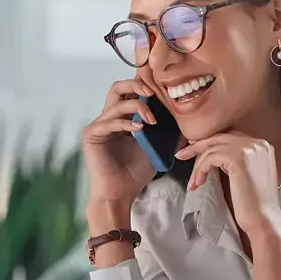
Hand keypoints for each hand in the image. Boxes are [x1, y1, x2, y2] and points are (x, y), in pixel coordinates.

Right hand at [82, 77, 160, 213]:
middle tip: (152, 93)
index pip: (130, 92)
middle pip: (118, 87)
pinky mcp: (92, 134)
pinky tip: (139, 128)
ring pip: (116, 102)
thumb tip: (188, 124)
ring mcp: (99, 125)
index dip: (144, 86)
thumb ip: (167, 134)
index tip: (162, 89)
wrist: (120, 194)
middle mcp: (108, 118)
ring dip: (137, 106)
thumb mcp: (156, 149)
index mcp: (122, 118)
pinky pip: (110, 121)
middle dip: (136, 85)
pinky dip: (126, 122)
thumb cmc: (135, 174)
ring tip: (152, 120)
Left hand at [175, 132, 280, 241]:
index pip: (229, 136)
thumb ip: (237, 160)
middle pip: (219, 137)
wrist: (263, 220)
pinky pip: (210, 158)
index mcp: (261, 146)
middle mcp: (256, 143)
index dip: (210, 143)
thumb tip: (214, 152)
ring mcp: (248, 149)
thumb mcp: (248, 174)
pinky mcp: (237, 159)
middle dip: (197, 146)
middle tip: (181, 155)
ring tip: (194, 182)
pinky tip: (198, 182)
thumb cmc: (254, 204)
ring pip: (212, 149)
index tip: (194, 149)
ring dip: (198, 166)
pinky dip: (201, 170)